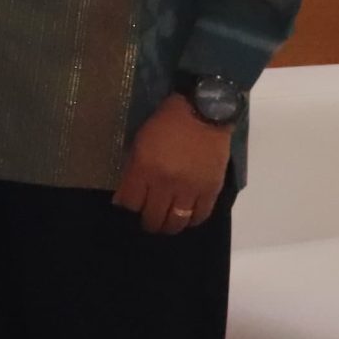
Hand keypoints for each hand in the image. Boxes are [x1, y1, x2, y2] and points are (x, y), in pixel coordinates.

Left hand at [112, 95, 232, 233]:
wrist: (202, 112)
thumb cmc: (165, 123)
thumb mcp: (139, 141)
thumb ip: (133, 168)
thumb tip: (126, 192)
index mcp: (145, 168)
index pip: (131, 202)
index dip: (126, 207)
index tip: (127, 206)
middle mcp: (166, 183)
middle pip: (153, 217)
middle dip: (146, 222)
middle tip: (146, 220)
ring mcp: (190, 189)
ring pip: (177, 221)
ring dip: (168, 227)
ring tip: (165, 225)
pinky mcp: (211, 190)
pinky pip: (200, 215)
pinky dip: (192, 221)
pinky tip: (186, 218)